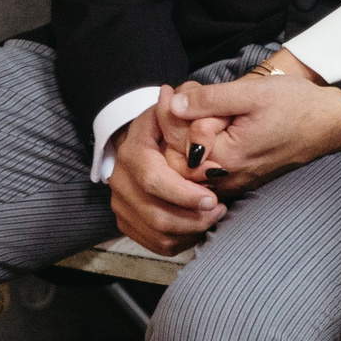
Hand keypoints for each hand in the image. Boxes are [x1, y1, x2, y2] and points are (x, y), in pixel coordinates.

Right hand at [108, 101, 225, 252]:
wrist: (145, 143)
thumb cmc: (166, 126)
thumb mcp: (173, 111)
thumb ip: (178, 106)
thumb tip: (172, 96)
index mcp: (131, 153)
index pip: (154, 180)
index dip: (184, 193)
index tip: (212, 197)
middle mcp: (120, 181)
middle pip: (156, 214)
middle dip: (193, 217)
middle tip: (219, 209)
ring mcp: (122, 204)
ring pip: (158, 233)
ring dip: (192, 230)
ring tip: (215, 215)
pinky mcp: (128, 222)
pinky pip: (157, 243)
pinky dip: (183, 240)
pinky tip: (200, 226)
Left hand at [165, 70, 340, 195]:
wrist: (329, 123)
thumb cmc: (296, 105)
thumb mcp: (252, 93)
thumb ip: (210, 99)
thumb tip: (174, 104)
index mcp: (227, 158)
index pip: (177, 141)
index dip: (170, 112)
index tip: (170, 88)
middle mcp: (227, 177)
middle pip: (178, 157)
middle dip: (173, 123)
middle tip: (177, 92)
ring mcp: (234, 181)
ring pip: (189, 163)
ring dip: (184, 132)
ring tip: (193, 102)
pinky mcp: (241, 177)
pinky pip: (205, 166)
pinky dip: (198, 143)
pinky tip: (205, 119)